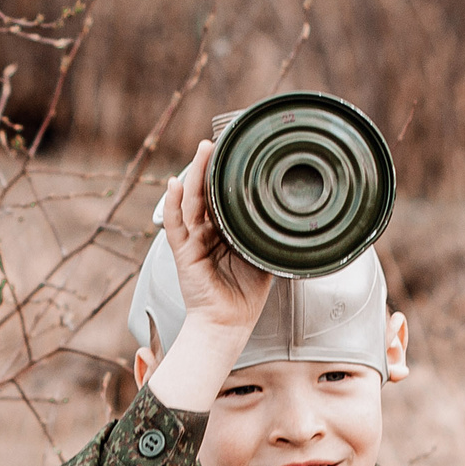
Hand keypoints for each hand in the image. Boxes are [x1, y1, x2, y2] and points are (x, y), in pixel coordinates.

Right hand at [157, 139, 272, 333]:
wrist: (229, 324)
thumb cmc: (244, 296)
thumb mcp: (262, 258)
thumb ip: (267, 237)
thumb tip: (290, 218)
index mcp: (223, 232)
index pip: (220, 197)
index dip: (224, 175)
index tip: (232, 151)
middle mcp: (205, 233)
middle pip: (203, 192)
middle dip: (208, 166)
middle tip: (214, 141)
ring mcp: (192, 241)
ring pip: (191, 201)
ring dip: (195, 174)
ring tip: (203, 151)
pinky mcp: (184, 253)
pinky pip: (176, 225)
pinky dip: (174, 204)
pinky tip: (175, 185)